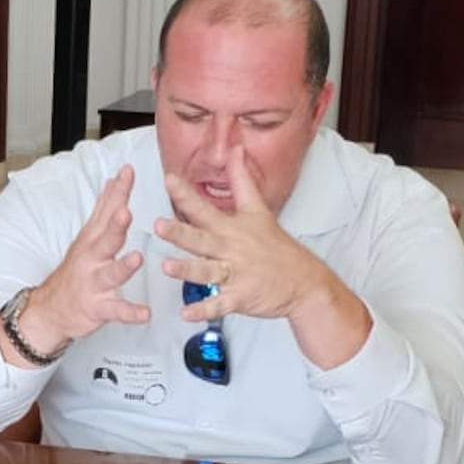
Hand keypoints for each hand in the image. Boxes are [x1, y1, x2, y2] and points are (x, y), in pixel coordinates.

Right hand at [17, 165, 150, 356]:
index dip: (117, 192)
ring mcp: (94, 283)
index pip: (106, 210)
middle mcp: (92, 258)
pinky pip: (116, 310)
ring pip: (110, 274)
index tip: (127, 172)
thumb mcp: (87, 236)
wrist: (51, 310)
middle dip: (115, 225)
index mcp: (93, 239)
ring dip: (123, 266)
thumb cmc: (75, 271)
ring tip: (136, 258)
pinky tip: (145, 313)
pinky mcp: (98, 307)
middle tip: (125, 211)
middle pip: (105, 239)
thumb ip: (103, 209)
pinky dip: (131, 313)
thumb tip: (112, 182)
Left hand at [155, 147, 341, 321]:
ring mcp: (237, 273)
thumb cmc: (277, 247)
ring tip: (167, 267)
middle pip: (202, 239)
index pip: (205, 207)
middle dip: (180, 232)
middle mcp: (231, 248)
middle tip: (159, 225)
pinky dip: (203, 310)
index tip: (168, 179)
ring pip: (208, 271)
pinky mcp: (242, 296)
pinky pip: (220, 304)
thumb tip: (235, 149)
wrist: (304, 280)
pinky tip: (186, 314)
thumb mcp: (259, 209)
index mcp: (232, 227)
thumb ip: (242, 180)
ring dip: (187, 270)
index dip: (186, 193)